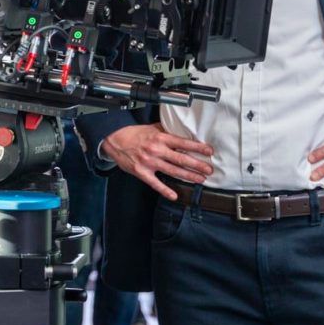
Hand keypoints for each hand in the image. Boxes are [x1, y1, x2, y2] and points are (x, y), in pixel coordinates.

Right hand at [99, 123, 213, 200]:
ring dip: (188, 176)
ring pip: (173, 171)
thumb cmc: (133, 134)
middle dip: (197, 165)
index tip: (209, 151)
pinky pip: (155, 183)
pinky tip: (175, 195)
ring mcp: (149, 162)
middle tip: (209, 170)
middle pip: (181, 159)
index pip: (183, 143)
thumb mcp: (152, 128)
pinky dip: (165, 190)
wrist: (114, 140)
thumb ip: (166, 131)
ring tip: (200, 180)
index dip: (198, 148)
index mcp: (160, 138)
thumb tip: (182, 131)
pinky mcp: (142, 172)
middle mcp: (156, 150)